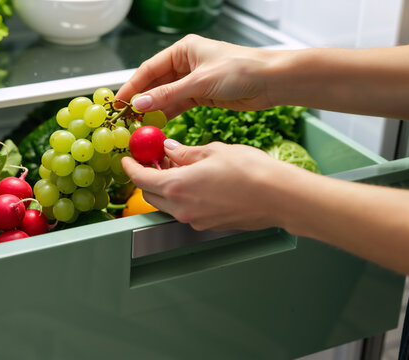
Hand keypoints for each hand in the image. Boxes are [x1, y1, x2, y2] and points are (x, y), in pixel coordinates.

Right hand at [116, 34, 275, 118]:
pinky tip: (157, 125)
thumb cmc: (240, 70)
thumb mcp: (199, 82)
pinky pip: (178, 105)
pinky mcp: (202, 96)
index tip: (118, 103)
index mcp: (183, 50)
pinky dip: (168, 115)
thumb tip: (140, 104)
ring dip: (153, 110)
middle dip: (141, 101)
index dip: (132, 86)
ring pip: (166, 96)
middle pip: (155, 84)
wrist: (271, 81)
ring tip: (138, 126)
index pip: (149, 69)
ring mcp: (193, 80)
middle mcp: (186, 63)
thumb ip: (168, 95)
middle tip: (125, 118)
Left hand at [121, 139, 300, 230]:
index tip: (128, 158)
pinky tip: (194, 181)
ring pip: (167, 204)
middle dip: (147, 176)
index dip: (131, 167)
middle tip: (153, 159)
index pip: (140, 178)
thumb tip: (169, 149)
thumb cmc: (251, 171)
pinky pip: (185, 210)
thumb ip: (185, 152)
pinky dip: (181, 196)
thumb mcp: (213, 151)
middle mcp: (181, 209)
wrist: (280, 197)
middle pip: (150, 194)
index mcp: (176, 187)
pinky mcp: (208, 225)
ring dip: (165, 187)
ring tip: (177, 167)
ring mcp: (194, 220)